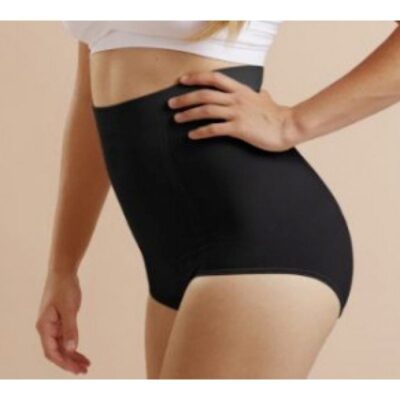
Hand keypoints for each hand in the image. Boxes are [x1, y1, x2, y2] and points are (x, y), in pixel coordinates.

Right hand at [35, 269, 89, 374]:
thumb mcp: (69, 309)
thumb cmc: (64, 288)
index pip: (51, 351)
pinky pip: (66, 338)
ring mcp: (53, 325)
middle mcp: (47, 328)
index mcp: (44, 327)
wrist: (63, 273)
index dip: (63, 362)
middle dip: (70, 362)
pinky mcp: (60, 321)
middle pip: (57, 351)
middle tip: (84, 370)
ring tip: (86, 365)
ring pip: (62, 345)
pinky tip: (81, 352)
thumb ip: (70, 329)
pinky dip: (73, 345)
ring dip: (73, 356)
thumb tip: (71, 349)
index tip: (76, 369)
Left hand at [167, 69, 300, 151]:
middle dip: (184, 98)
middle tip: (170, 104)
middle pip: (204, 94)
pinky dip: (201, 132)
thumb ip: (262, 94)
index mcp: (241, 90)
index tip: (181, 81)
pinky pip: (214, 129)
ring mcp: (237, 113)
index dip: (195, 78)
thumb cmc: (278, 115)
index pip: (214, 78)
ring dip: (188, 114)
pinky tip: (192, 135)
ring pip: (206, 110)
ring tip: (176, 119)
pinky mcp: (239, 129)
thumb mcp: (268, 100)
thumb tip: (263, 92)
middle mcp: (236, 99)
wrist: (288, 127)